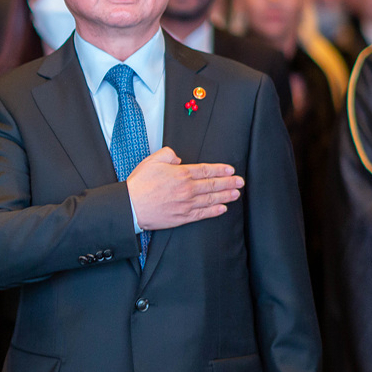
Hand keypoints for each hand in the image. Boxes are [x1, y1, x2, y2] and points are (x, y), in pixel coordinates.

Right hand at [126, 147, 242, 230]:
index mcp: (181, 174)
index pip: (206, 170)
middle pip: (213, 184)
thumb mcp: (152, 160)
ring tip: (236, 194)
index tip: (230, 170)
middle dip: (228, 182)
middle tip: (240, 182)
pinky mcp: (183, 217)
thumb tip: (178, 159)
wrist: (131, 206)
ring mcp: (186, 204)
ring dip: (225, 196)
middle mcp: (187, 189)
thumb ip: (168, 155)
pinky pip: (203, 213)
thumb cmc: (139, 185)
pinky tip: (222, 208)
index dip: (220, 170)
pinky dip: (214, 211)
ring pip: (211, 199)